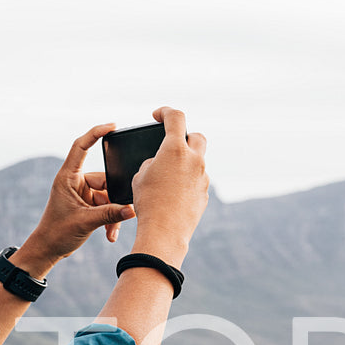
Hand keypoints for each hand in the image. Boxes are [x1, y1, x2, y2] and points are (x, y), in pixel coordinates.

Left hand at [15, 124, 136, 275]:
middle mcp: (75, 182)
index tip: (112, 126)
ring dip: (112, 214)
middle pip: (104, 180)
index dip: (95, 133)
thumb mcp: (86, 223)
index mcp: (67, 177)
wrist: (48, 250)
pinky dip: (109, 219)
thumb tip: (132, 210)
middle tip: (122, 214)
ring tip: (110, 231)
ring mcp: (81, 193)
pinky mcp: (87, 204)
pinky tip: (109, 233)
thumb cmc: (56, 233)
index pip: (80, 147)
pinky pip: (105, 206)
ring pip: (107, 196)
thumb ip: (110, 215)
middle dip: (113, 200)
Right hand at [129, 107, 208, 265]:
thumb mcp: (140, 176)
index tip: (157, 115)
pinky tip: (173, 195)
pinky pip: (197, 181)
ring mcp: (202, 177)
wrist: (164, 232)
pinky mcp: (204, 193)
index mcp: (175, 149)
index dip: (165, 112)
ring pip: (197, 162)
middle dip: (185, 137)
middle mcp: (194, 160)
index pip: (175, 117)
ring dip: (184, 163)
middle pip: (196, 136)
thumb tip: (161, 163)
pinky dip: (186, 182)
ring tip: (166, 179)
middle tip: (171, 145)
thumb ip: (152, 162)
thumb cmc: (148, 203)